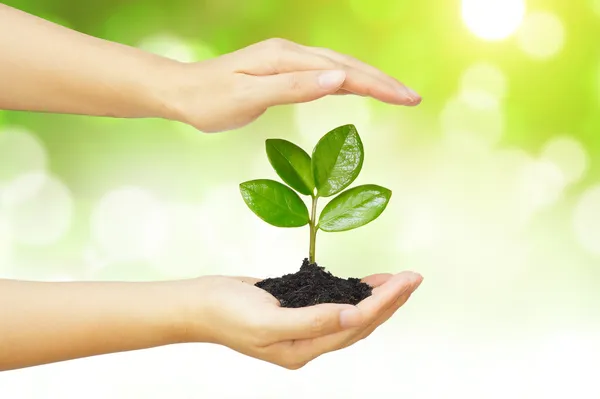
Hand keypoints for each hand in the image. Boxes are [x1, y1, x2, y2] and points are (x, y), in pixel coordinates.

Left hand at [162, 38, 421, 132]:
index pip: (343, 72)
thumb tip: (339, 79)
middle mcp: (291, 54)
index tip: (407, 99)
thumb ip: (294, 89)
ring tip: (396, 94)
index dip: (377, 85)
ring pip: (339, 68)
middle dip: (382, 82)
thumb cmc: (210, 101)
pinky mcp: (283, 71)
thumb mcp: (249, 96)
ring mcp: (288, 61)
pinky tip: (357, 88)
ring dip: (369, 80)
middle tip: (413, 98)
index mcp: (287, 59)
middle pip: (347, 65)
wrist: (182, 92)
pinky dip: (348, 82)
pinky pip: (324, 74)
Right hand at [180, 271, 422, 368]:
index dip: (383, 303)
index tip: (405, 282)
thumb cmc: (227, 312)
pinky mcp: (299, 309)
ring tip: (400, 280)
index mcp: (303, 350)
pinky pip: (335, 303)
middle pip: (361, 322)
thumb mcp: (266, 321)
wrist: (201, 303)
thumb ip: (310, 321)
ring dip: (377, 297)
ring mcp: (305, 327)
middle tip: (414, 278)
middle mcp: (309, 342)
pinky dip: (354, 292)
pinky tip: (367, 282)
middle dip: (390, 300)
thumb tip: (352, 316)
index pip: (354, 325)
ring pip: (352, 314)